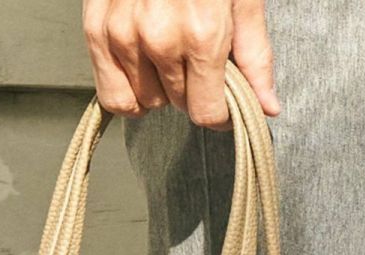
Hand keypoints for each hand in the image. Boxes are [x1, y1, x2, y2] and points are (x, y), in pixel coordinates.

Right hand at [82, 0, 279, 129]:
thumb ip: (255, 56)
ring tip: (167, 50)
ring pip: (146, 102)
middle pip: (178, 106)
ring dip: (159, 87)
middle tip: (195, 56)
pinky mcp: (97, 31)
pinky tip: (142, 69)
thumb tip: (267, 107)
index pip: (208, 114)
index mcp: (201, 35)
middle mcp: (159, 40)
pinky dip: (128, 91)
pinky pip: (112, 96)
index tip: (223, 100)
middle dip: (192, 89)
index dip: (220, 112)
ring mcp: (124, 36)